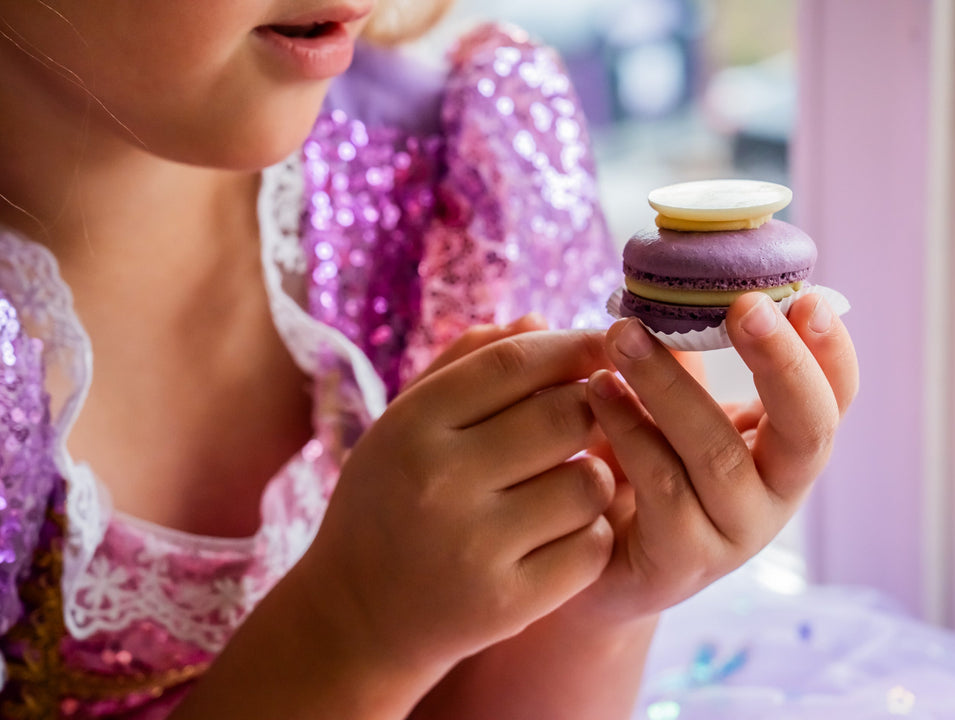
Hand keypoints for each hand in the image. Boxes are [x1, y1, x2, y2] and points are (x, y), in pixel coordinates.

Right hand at [295, 322, 615, 679]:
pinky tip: (561, 532)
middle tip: (587, 417)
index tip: (599, 345)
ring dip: (593, 475)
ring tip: (566, 481)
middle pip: (565, 415)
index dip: (570, 345)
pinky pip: (591, 546)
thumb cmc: (387, 503)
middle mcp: (440, 481)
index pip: (514, 362)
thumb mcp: (402, 425)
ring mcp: (475, 546)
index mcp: (411, 426)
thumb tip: (542, 322)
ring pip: (590, 482)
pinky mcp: (508, 602)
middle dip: (592, 408)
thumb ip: (465, 367)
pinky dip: (589, 533)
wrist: (355, 616)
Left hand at [579, 291, 857, 621]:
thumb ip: (681, 356)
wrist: (588, 557)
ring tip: (622, 336)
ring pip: (719, 455)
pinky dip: (629, 431)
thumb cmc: (635, 466)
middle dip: (781, 362)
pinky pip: (663, 488)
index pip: (833, 398)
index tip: (806, 297)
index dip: (830, 351)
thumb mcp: (667, 407)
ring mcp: (734, 532)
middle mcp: (776, 493)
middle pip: (808, 429)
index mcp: (783, 446)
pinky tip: (597, 392)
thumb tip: (661, 291)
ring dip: (670, 386)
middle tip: (745, 305)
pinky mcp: (683, 559)